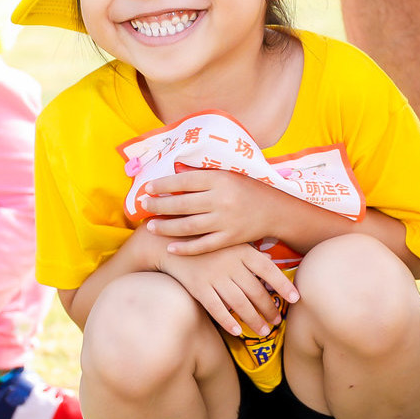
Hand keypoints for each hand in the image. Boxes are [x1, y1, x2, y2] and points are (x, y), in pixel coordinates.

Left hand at [139, 170, 284, 254]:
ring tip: (151, 225)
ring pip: (188, 225)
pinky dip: (185, 248)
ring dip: (166, 226)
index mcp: (220, 179)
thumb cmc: (247, 188)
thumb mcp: (228, 173)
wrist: (275, 209)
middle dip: (158, 205)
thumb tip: (174, 170)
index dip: (163, 184)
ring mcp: (226, 220)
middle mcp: (221, 199)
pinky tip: (170, 247)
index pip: (184, 180)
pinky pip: (203, 245)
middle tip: (144, 205)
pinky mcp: (230, 238)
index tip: (147, 188)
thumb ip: (202, 173)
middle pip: (182, 203)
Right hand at [159, 244, 298, 336]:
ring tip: (264, 330)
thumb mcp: (230, 240)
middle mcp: (231, 264)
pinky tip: (238, 331)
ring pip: (240, 303)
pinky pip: (217, 308)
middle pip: (256, 291)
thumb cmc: (205, 241)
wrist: (170, 243)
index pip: (268, 269)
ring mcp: (214, 276)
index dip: (283, 285)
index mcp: (242, 250)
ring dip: (254, 319)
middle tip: (277, 321)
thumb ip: (250, 251)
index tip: (296, 299)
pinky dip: (228, 321)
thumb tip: (271, 259)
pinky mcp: (199, 288)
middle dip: (269, 308)